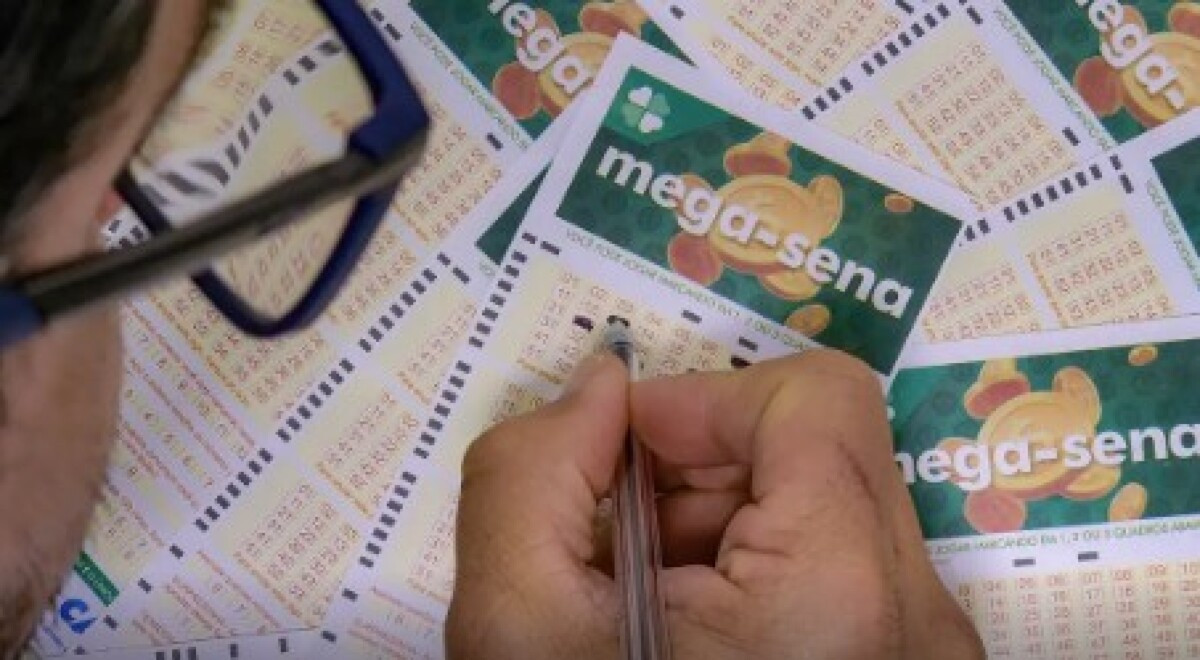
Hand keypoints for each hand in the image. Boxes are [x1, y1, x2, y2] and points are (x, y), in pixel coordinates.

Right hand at [446, 350, 982, 658]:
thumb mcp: (518, 629)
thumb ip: (532, 472)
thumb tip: (600, 385)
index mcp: (841, 595)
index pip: (813, 398)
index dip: (699, 404)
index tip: (617, 459)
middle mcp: (918, 619)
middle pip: (821, 448)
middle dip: (698, 468)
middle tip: (618, 539)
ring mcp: (926, 651)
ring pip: (828, 499)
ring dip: (718, 519)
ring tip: (646, 599)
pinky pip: (839, 561)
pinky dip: (752, 566)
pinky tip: (688, 629)